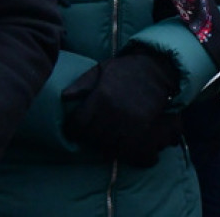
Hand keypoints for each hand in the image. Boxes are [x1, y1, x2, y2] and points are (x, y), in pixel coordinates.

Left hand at [62, 51, 179, 166]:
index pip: (77, 125)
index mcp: (100, 97)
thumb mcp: (101, 69)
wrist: (156, 68)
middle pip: (92, 138)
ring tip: (106, 140)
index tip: (74, 130)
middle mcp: (112, 112)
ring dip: (105, 146)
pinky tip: (122, 147)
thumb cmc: (125, 69)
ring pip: (108, 147)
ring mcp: (128, 122)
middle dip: (89, 138)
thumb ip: (81, 84)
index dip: (72, 130)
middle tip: (91, 135)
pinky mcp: (143, 128)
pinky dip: (124, 152)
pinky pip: (128, 150)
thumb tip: (63, 98)